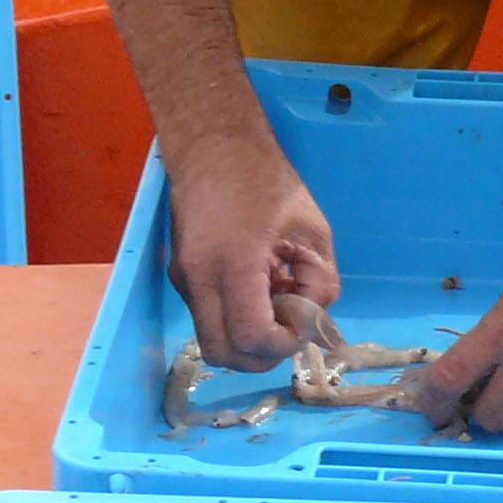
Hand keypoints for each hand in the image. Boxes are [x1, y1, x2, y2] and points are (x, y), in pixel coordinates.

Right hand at [168, 138, 338, 370]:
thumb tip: (313, 320)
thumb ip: (322, 282)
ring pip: (214, 340)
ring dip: (250, 338)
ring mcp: (184, 281)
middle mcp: (198, 280)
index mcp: (233, 264)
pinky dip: (237, 319)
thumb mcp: (313, 231)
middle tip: (290, 326)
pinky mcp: (181, 278)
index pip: (250, 337)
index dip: (283, 344)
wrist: (213, 148)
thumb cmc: (267, 182)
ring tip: (276, 302)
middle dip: (263, 354)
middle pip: (223, 354)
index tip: (304, 325)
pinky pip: (210, 317)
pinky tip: (260, 288)